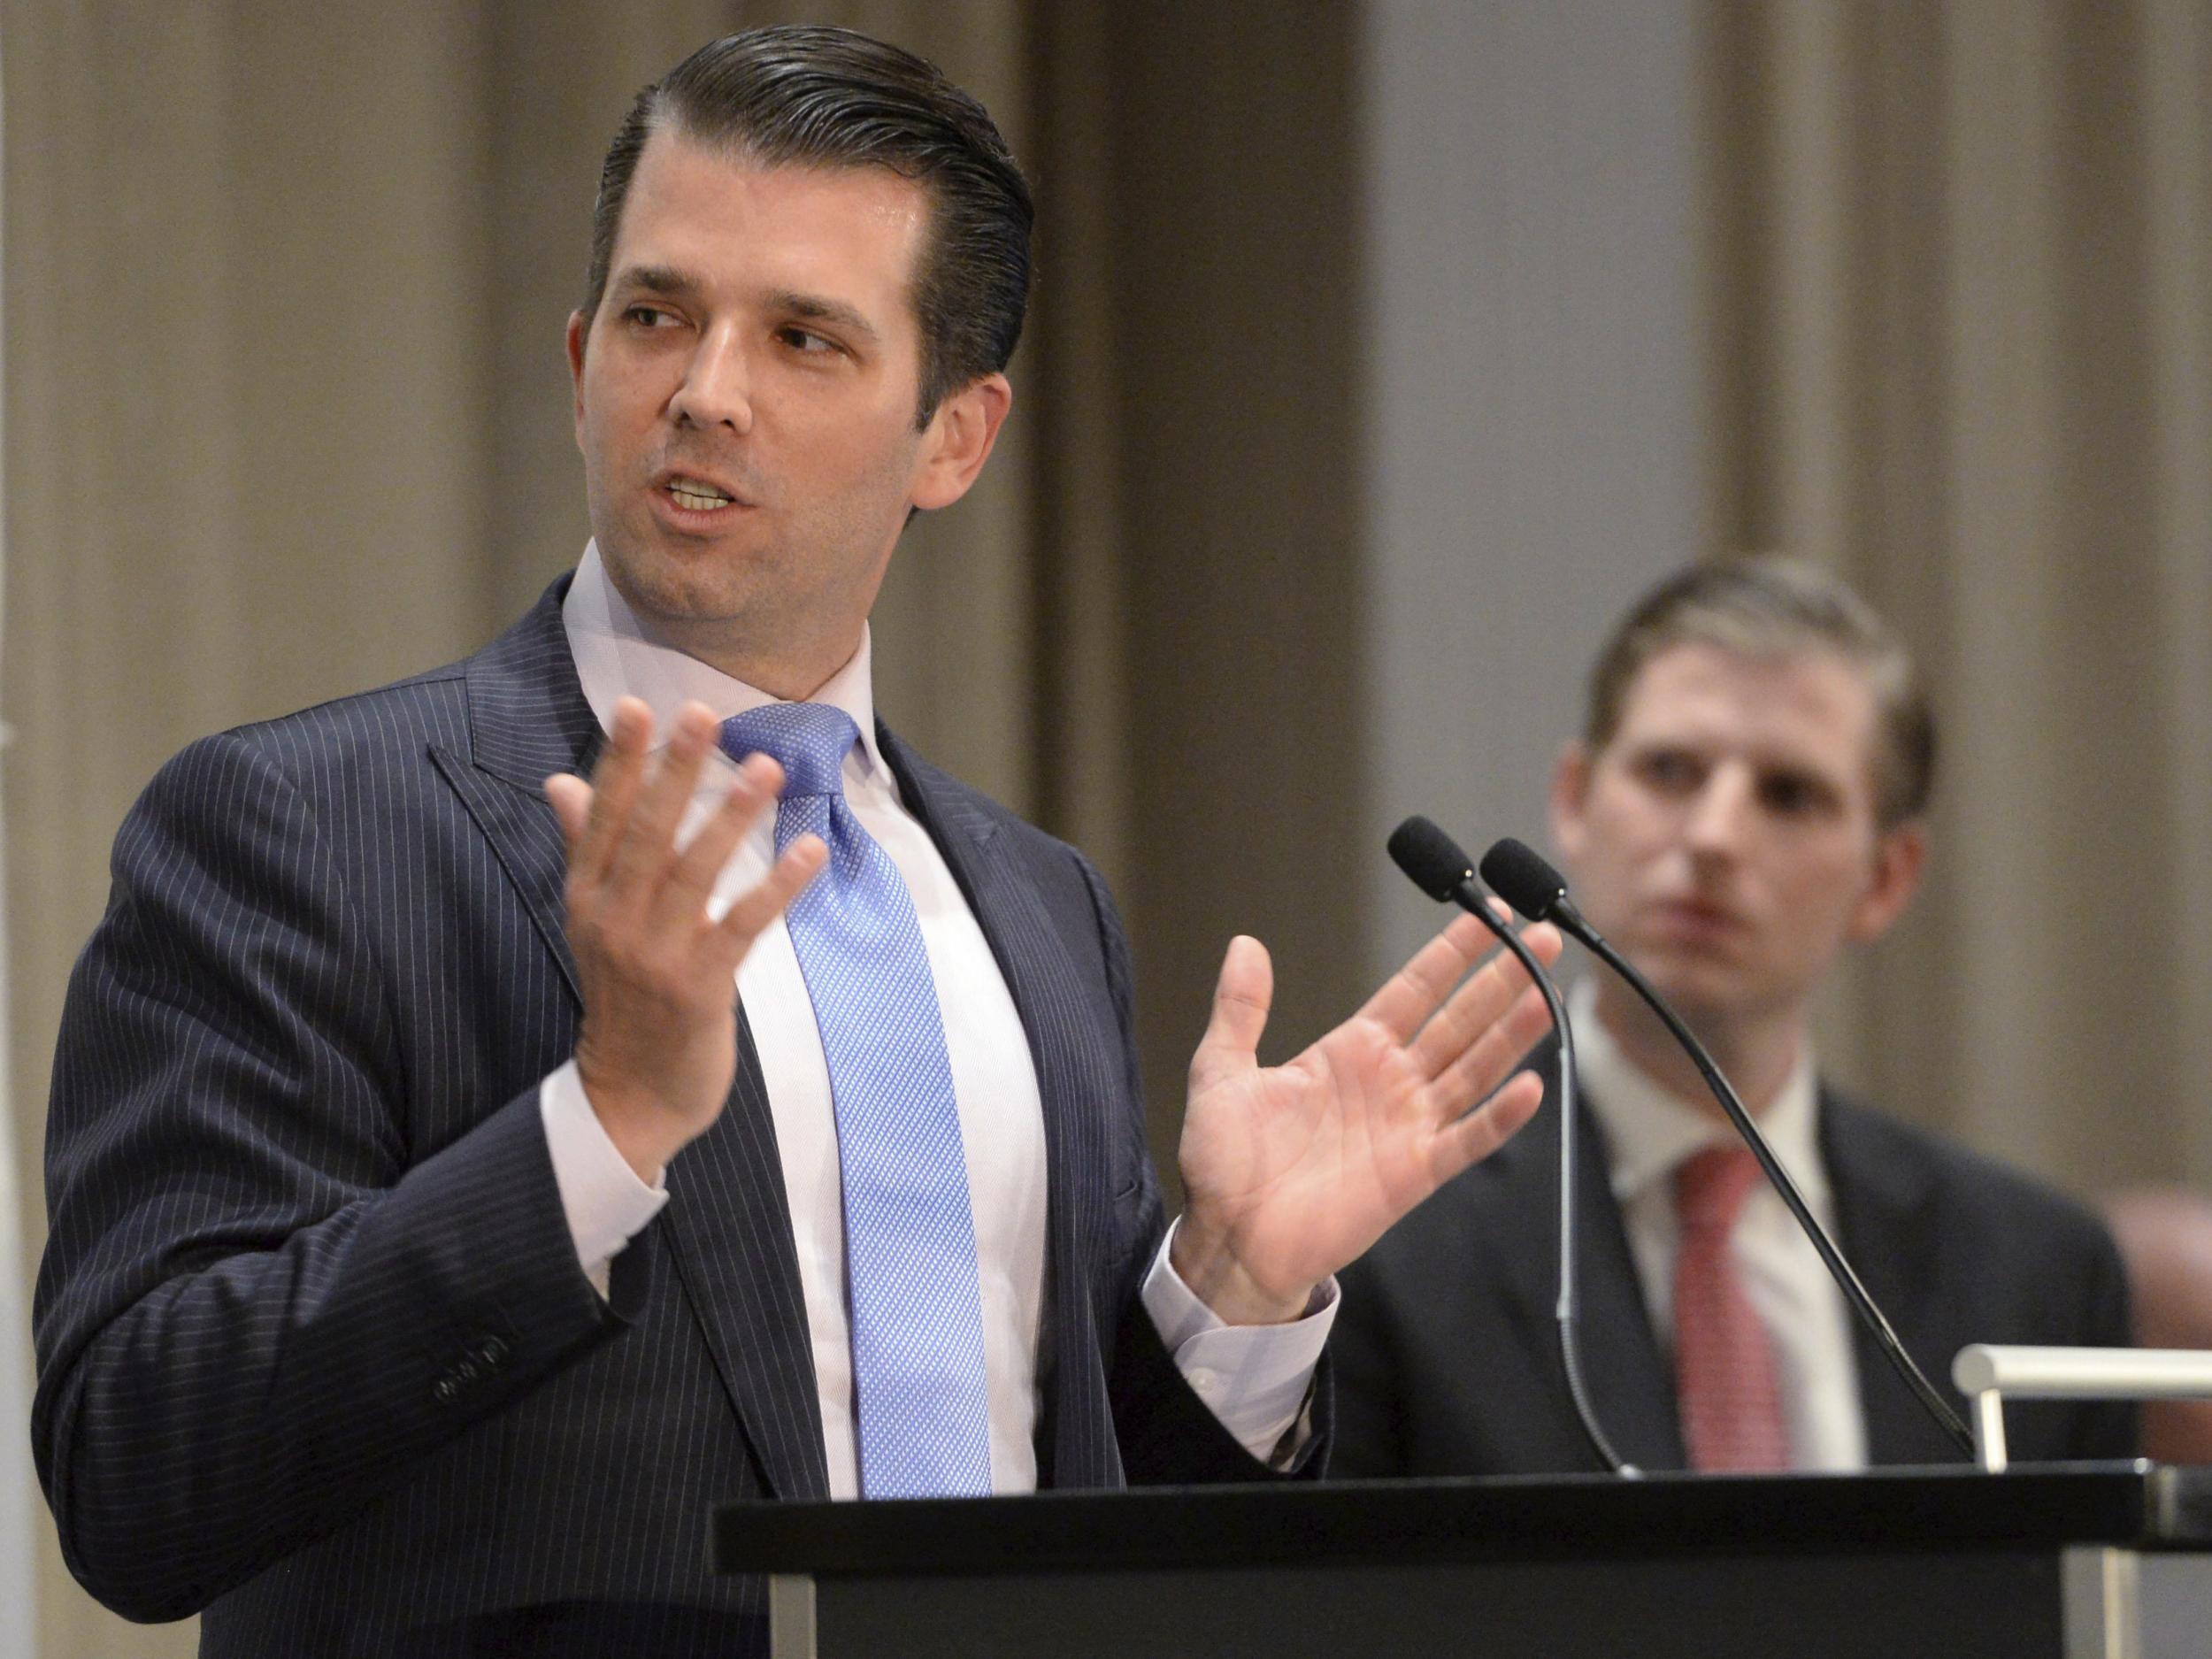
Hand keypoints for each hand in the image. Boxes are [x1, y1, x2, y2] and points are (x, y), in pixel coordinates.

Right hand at [545, 697, 825, 1181]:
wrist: (628, 1095)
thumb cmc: (621, 996)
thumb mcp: (593, 920)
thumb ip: (584, 846)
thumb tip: (560, 781)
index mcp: (588, 897)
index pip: (604, 817)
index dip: (620, 762)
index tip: (636, 707)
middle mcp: (615, 920)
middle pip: (647, 833)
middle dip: (674, 771)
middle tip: (702, 713)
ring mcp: (655, 955)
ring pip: (694, 873)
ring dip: (731, 817)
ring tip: (764, 768)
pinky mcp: (699, 988)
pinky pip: (742, 926)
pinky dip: (776, 887)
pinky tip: (808, 850)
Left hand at [1169, 912, 1563, 1323]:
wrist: (1231, 1239)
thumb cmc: (1224, 1162)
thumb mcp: (1221, 1071)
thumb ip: (1240, 1009)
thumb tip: (1245, 944)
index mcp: (1351, 1049)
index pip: (1416, 988)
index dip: (1453, 951)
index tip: (1489, 912)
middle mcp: (1390, 1080)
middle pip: (1460, 1018)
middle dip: (1502, 976)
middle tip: (1544, 935)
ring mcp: (1408, 1124)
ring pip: (1475, 1068)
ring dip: (1513, 1031)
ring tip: (1548, 992)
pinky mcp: (1415, 1172)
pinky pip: (1467, 1138)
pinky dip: (1501, 1116)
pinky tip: (1532, 1085)